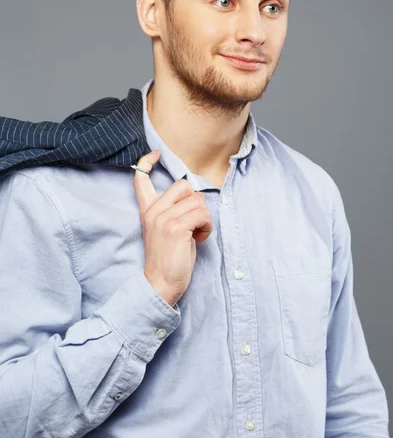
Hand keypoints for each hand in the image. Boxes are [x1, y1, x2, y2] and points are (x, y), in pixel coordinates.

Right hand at [133, 150, 213, 306]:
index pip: (140, 179)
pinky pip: (202, 214)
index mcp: (148, 210)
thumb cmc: (169, 258)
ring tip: (196, 234)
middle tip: (193, 222)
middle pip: (184, 185)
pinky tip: (199, 238)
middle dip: (196, 202)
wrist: (160, 283)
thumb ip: (174, 211)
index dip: (146, 163)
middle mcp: (153, 211)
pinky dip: (207, 226)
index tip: (156, 154)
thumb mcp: (166, 230)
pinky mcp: (176, 227)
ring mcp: (163, 218)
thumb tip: (194, 196)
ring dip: (204, 218)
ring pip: (197, 201)